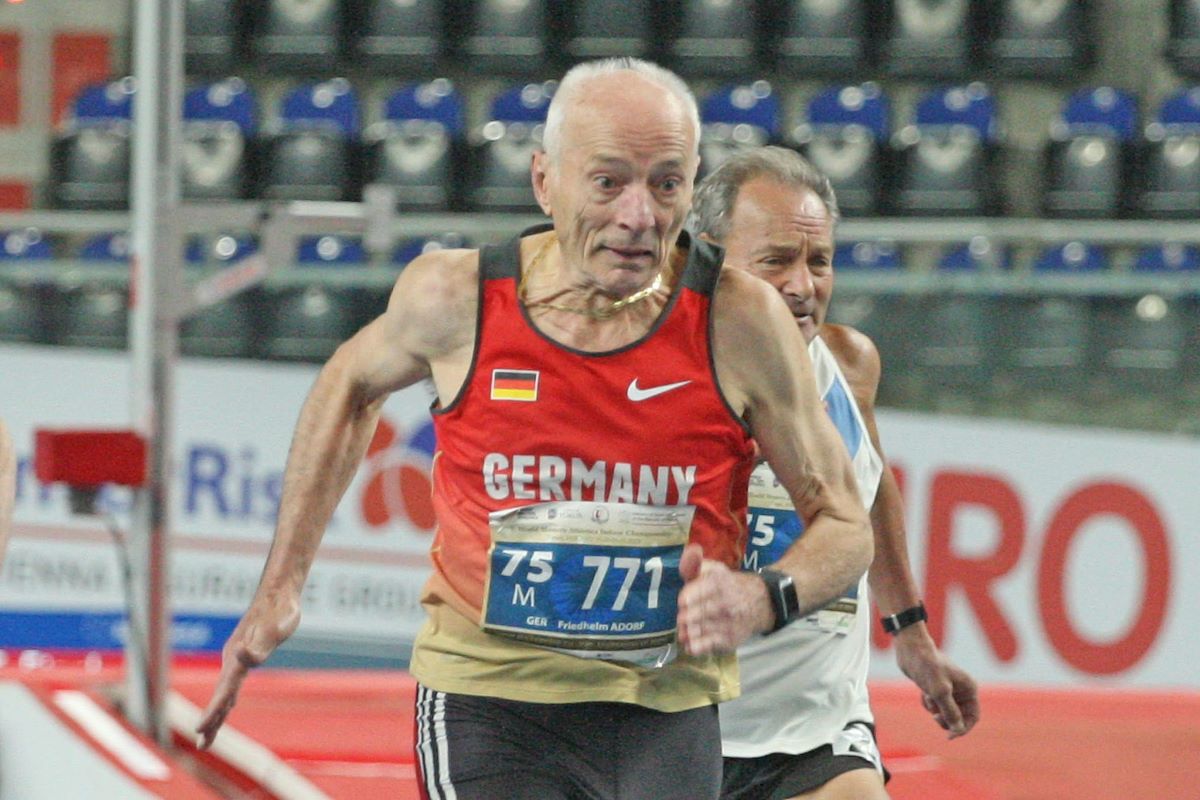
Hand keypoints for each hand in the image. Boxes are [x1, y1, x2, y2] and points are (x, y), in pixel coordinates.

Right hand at [195, 593, 300, 748]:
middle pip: (221, 695)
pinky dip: (227, 698)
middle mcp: (233, 658)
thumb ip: (259, 645)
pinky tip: (228, 706)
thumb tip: (243, 657)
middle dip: (212, 721)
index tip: (200, 730)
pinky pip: (232, 683)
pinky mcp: (245, 653)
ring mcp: (237, 656)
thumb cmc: (280, 610)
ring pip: (225, 691)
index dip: (214, 711)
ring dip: (217, 713)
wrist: (279, 593)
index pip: (225, 690)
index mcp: (238, 656)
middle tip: (202, 746)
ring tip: (207, 734)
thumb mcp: (276, 628)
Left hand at [676, 544, 772, 655]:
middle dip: (684, 617)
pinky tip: (690, 643)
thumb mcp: (713, 569)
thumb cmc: (728, 585)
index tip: (684, 601)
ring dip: (686, 632)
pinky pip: (706, 646)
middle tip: (683, 617)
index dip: (685, 600)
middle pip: (692, 616)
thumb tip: (692, 550)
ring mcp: (727, 624)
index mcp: (718, 583)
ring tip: (685, 629)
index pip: (691, 596)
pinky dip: (694, 646)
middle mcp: (724, 604)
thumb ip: (695, 563)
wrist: (760, 602)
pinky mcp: (729, 640)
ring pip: (697, 632)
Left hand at [894, 626, 979, 738]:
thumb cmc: (927, 667)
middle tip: (935, 716)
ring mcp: (949, 689)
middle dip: (946, 718)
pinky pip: (935, 705)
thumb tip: (958, 729)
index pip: (973, 717)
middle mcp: (962, 689)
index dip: (963, 728)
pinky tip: (923, 693)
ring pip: (945, 712)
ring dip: (935, 709)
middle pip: (959, 717)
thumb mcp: (939, 692)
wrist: (910, 650)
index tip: (949, 736)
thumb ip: (950, 712)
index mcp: (969, 688)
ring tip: (927, 696)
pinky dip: (928, 703)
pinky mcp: (936, 688)